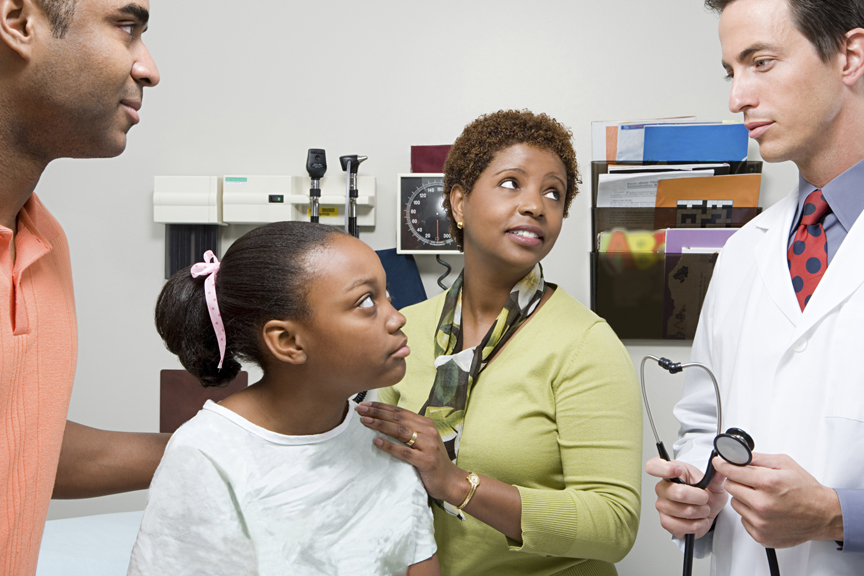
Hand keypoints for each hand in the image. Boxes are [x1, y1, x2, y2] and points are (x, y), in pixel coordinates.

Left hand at [356, 402, 465, 503]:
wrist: (450, 481)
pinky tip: (377, 441)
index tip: (365, 405)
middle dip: (377, 412)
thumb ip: (408, 431)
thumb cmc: (432, 460)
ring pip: (400, 431)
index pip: (400, 412)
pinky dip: (389, 446)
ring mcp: (428, 445)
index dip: (382, 407)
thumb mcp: (423, 441)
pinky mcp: (426, 460)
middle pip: (398, 418)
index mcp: (426, 424)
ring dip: (381, 425)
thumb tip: (384, 422)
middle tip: (361, 410)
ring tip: (365, 421)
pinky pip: (404, 452)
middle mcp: (428, 431)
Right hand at [645, 456, 728, 538]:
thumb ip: (716, 476)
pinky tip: (698, 520)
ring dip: (700, 513)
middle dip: (700, 498)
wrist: (707, 512)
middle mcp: (662, 488)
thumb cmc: (705, 494)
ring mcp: (662, 506)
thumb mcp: (714, 483)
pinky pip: (681, 526)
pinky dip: (696, 525)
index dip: (663, 468)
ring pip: (684, 511)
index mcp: (670, 472)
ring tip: (702, 510)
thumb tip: (719, 465)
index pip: (654, 466)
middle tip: (704, 498)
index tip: (678, 471)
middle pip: (678, 493)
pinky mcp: (665, 522)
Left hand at [713, 453, 843, 547]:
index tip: (719, 463)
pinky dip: (750, 514)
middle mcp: (763, 504)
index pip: (731, 471)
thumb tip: (736, 456)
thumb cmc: (806, 490)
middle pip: (730, 487)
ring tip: (763, 497)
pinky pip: (743, 520)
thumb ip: (757, 458)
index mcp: (768, 483)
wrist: (823, 515)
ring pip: (735, 503)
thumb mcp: (784, 463)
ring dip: (744, 498)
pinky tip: (766, 511)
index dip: (723, 465)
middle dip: (738, 481)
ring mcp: (761, 522)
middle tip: (753, 482)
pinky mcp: (761, 535)